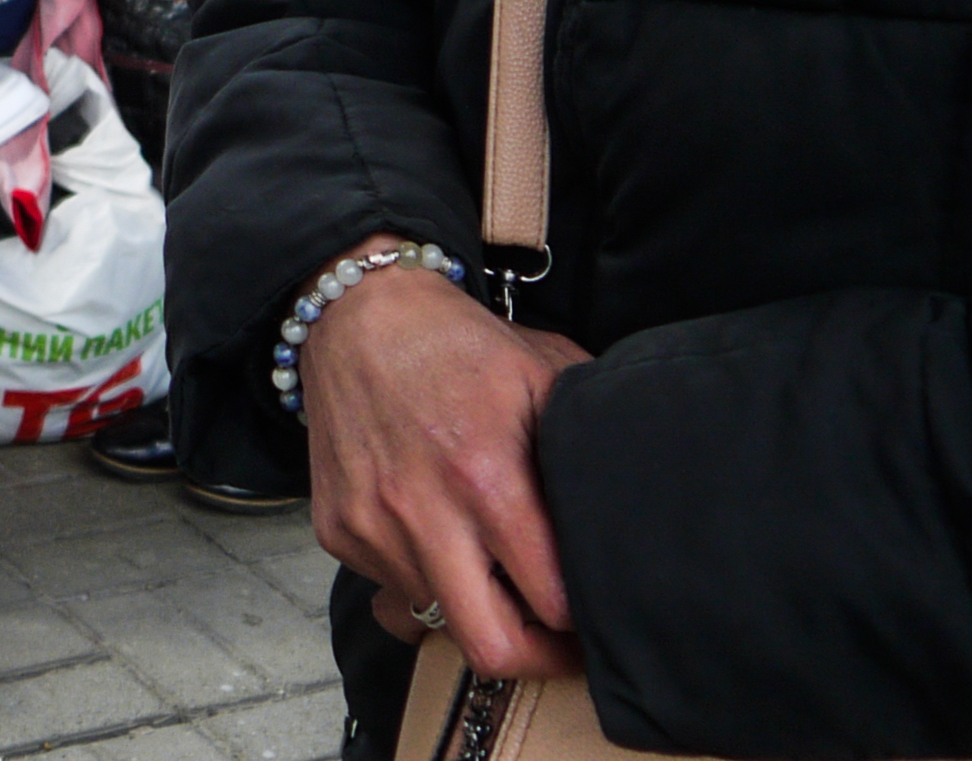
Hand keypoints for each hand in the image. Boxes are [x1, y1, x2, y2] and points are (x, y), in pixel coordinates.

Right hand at [298, 245, 589, 681]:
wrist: (352, 313)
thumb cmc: (455, 344)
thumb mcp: (544, 374)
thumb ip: (589, 445)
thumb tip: (634, 507)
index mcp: (486, 478)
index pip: (551, 603)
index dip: (583, 620)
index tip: (594, 613)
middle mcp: (422, 514)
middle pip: (491, 648)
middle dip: (536, 657)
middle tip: (556, 639)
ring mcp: (372, 527)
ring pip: (438, 619)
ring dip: (472, 606)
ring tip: (492, 569)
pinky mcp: (337, 530)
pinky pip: (392, 588)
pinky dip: (421, 578)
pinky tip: (438, 535)